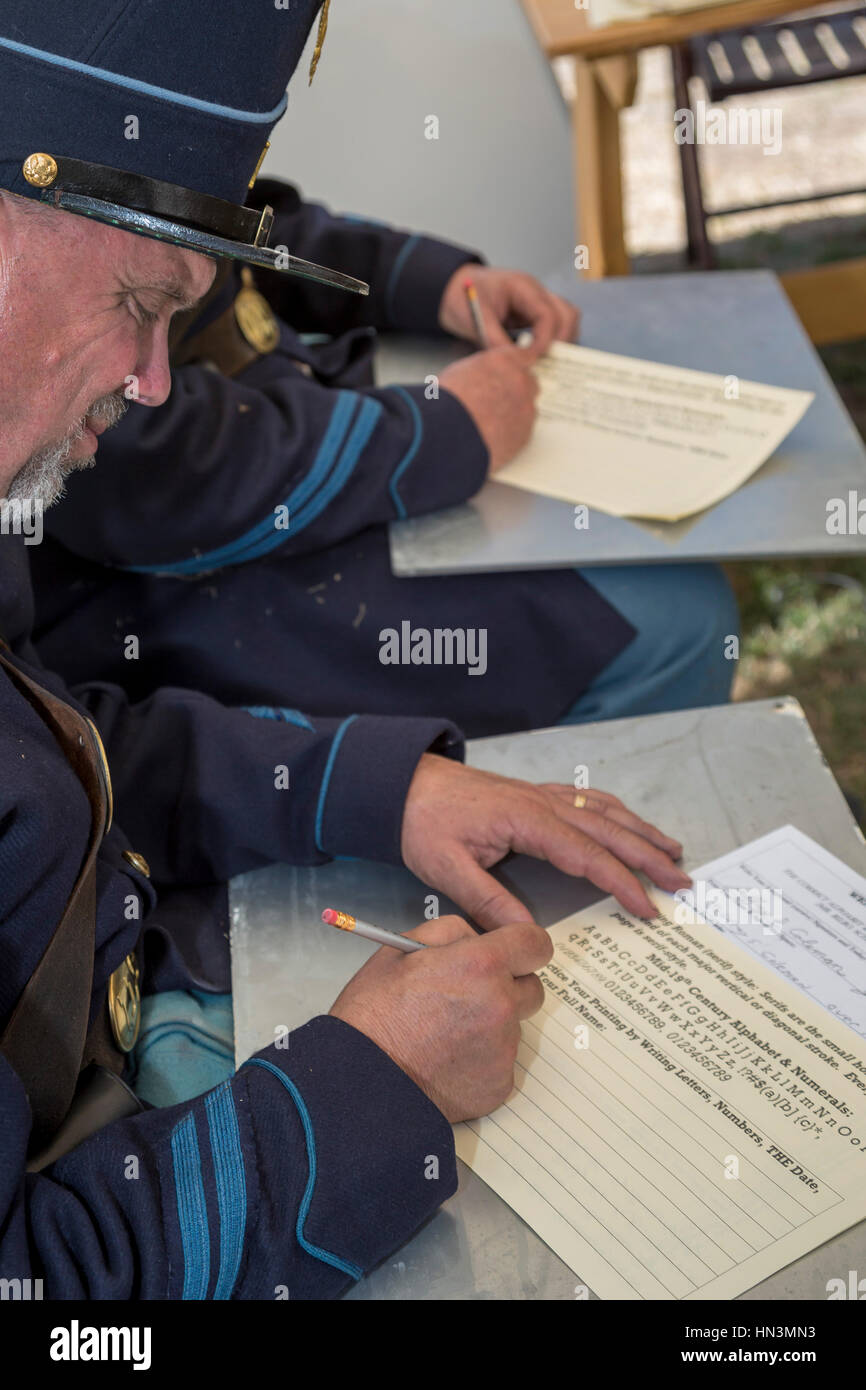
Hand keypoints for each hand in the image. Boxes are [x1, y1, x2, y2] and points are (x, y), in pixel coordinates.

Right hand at [329, 915, 552, 1120]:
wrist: (362, 1082)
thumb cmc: (373, 1013)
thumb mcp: (401, 948)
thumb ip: (452, 932)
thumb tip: (480, 937)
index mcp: (481, 965)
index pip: (536, 943)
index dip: (524, 945)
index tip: (513, 952)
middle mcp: (502, 1006)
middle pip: (532, 989)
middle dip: (509, 987)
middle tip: (470, 995)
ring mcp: (504, 1049)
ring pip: (513, 1027)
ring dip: (491, 1024)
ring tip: (445, 1033)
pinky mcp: (500, 1084)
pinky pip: (501, 1062)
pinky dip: (482, 1060)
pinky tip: (447, 1060)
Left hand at [401, 755, 690, 929]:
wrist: (401, 782)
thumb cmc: (422, 821)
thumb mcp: (448, 868)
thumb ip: (489, 901)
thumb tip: (527, 933)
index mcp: (528, 821)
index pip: (588, 857)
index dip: (622, 883)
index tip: (647, 908)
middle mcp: (543, 804)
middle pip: (609, 831)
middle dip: (649, 856)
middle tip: (682, 881)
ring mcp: (541, 795)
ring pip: (604, 811)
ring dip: (640, 831)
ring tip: (672, 851)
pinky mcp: (534, 794)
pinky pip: (587, 800)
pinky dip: (615, 812)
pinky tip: (626, 822)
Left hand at [439, 264, 579, 353]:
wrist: (454, 289)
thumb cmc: (462, 296)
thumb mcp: (476, 318)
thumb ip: (495, 339)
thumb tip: (513, 363)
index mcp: (522, 287)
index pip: (548, 314)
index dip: (545, 340)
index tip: (534, 359)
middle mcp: (536, 292)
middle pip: (567, 314)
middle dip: (561, 341)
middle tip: (546, 362)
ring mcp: (538, 302)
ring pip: (567, 319)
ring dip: (561, 341)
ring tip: (546, 360)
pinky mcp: (534, 314)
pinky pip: (555, 326)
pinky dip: (553, 341)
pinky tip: (540, 355)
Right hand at [439, 343, 540, 471]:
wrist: (447, 433)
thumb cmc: (446, 402)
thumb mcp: (460, 371)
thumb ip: (483, 370)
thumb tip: (485, 375)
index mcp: (505, 361)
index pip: (524, 356)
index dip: (518, 365)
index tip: (516, 371)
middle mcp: (520, 381)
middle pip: (529, 382)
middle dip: (517, 389)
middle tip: (498, 399)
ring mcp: (525, 409)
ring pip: (527, 409)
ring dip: (514, 412)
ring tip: (489, 422)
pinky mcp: (524, 434)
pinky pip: (522, 431)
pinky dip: (511, 433)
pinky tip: (491, 436)